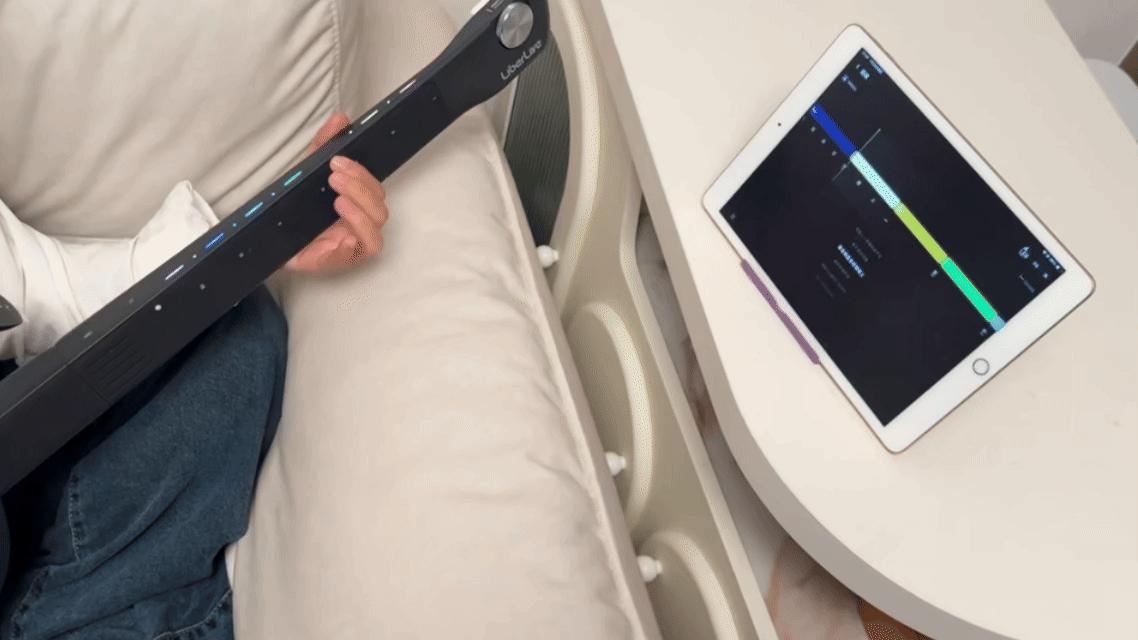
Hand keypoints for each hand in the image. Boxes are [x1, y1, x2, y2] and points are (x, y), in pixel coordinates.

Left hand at [286, 113, 388, 272]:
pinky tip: (339, 236)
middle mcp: (358, 227)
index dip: (364, 175)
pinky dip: (349, 248)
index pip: (376, 191)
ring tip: (338, 201)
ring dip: (361, 217)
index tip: (339, 160)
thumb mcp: (306, 170)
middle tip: (334, 178)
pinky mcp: (333, 263)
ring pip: (375, 239)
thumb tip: (341, 119)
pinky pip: (354, 260)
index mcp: (357, 205)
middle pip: (380, 212)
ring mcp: (349, 248)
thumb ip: (324, 145)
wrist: (264, 235)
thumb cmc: (293, 205)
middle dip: (361, 191)